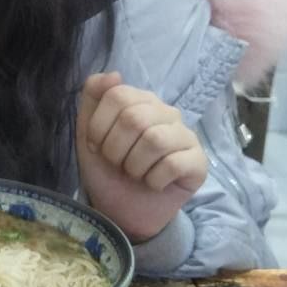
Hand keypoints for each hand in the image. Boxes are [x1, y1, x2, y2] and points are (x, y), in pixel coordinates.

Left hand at [75, 72, 207, 242]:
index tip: (96, 146)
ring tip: (135, 174)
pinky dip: (154, 180)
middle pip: (134, 118)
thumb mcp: (88, 133)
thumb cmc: (107, 170)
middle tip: (117, 164)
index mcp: (141, 101)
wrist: (122, 211)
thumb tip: (114, 74)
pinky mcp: (199, 163)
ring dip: (134, 166)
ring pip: (154, 140)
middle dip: (115, 149)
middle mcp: (167, 113)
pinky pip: (173, 164)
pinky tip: (154, 184)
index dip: (99, 126)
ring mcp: (186, 136)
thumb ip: (93, 97)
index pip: (117, 95)